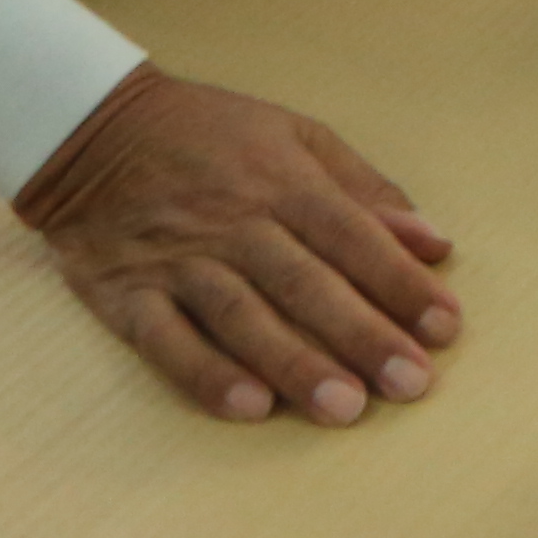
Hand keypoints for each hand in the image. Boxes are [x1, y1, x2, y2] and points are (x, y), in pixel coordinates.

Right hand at [13, 64, 456, 426]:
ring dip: (295, 363)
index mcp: (283, 182)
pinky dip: (206, 374)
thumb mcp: (297, 136)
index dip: (400, 283)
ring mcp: (178, 260)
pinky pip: (166, 340)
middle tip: (411, 384)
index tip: (445, 329)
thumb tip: (434, 243)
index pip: (353, 237)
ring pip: (243, 316)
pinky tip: (249, 407)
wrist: (92, 130)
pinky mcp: (126, 294)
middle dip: (363, 335)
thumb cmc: (212, 134)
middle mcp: (235, 223)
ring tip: (344, 407)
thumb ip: (366, 190)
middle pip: (306, 283)